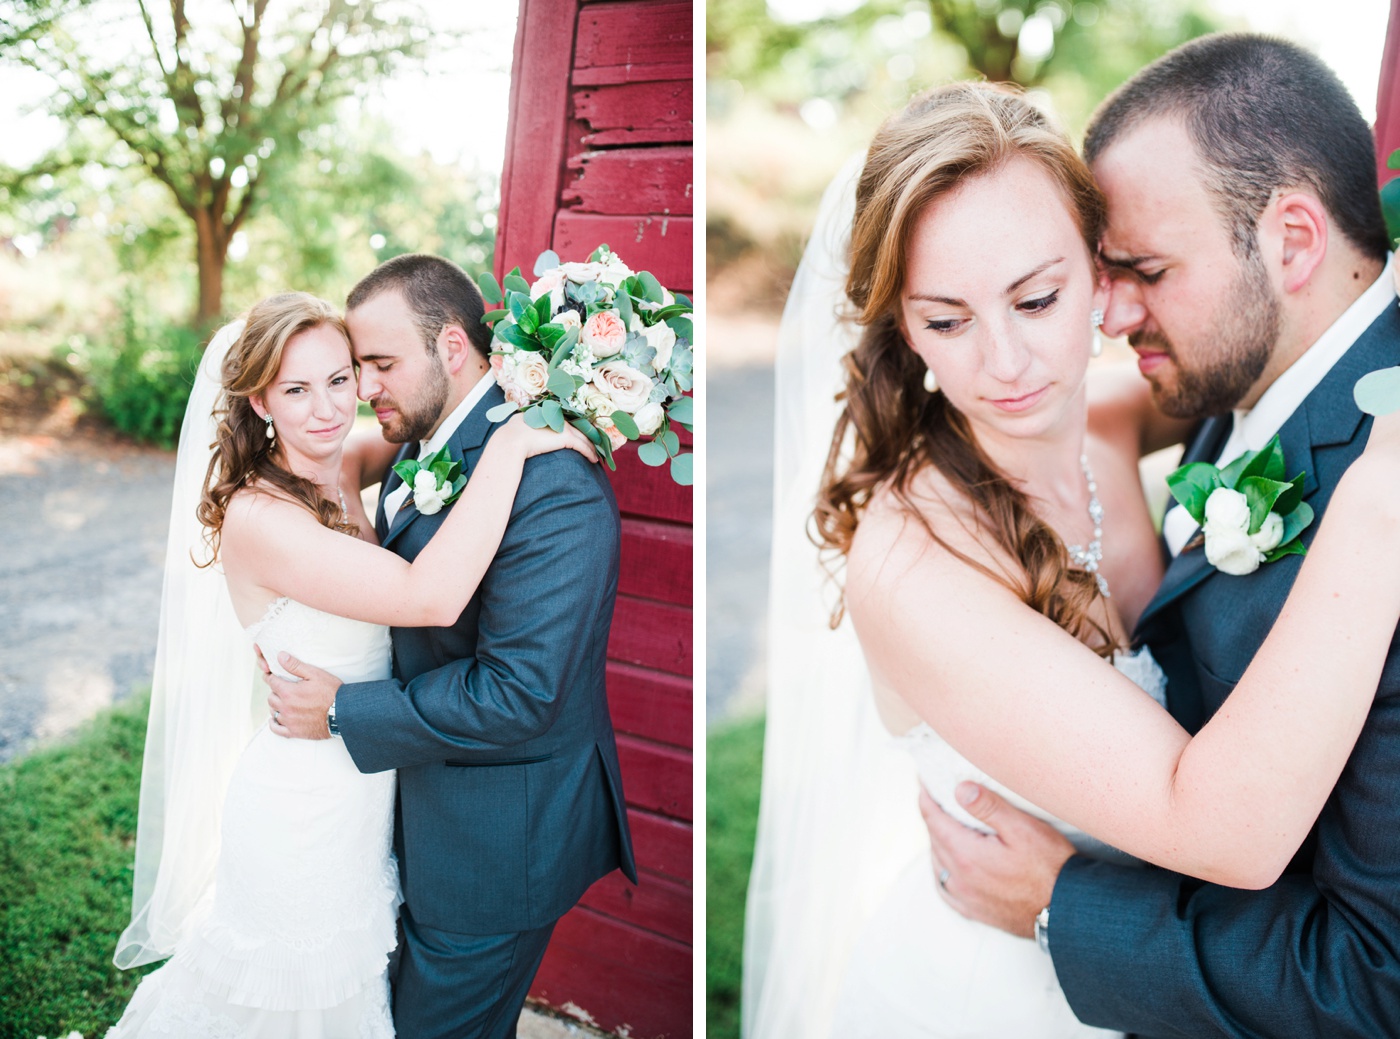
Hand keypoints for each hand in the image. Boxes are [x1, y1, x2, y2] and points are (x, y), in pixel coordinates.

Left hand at [265, 651, 341, 739]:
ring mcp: (289, 721)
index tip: (271, 676)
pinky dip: (274, 724)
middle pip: (271, 698)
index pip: (272, 682)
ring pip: (273, 712)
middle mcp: (285, 707)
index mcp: (288, 692)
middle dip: (275, 692)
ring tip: (283, 702)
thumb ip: (295, 666)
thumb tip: (280, 656)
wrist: (343, 713)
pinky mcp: (294, 732)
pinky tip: (275, 719)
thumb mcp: (315, 674)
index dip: (271, 677)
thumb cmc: (331, 692)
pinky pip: (276, 729)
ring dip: (276, 706)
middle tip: (282, 689)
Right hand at [501, 413, 598, 462]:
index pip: (568, 422)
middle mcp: (558, 419)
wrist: (513, 439)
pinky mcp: (566, 438)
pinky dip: (590, 453)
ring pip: (584, 437)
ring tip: (597, 454)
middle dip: (589, 437)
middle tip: (596, 446)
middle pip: (579, 428)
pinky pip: (583, 446)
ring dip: (592, 447)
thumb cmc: (512, 435)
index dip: (577, 430)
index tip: (582, 436)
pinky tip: (594, 460)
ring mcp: (563, 427)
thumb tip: (521, 429)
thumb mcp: (519, 425)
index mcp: (549, 414)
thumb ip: (526, 426)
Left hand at [920, 782, 1074, 938]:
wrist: (1068, 912)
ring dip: (937, 843)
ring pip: (938, 863)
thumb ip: (989, 807)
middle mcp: (959, 878)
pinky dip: (942, 871)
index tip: (923, 784)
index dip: (926, 799)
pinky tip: (948, 866)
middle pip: (934, 840)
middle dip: (933, 817)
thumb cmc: (1050, 868)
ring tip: (943, 826)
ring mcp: (966, 897)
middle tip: (936, 800)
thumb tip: (960, 789)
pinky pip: (945, 889)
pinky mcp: (975, 911)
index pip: (934, 820)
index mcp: (966, 854)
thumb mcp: (1022, 828)